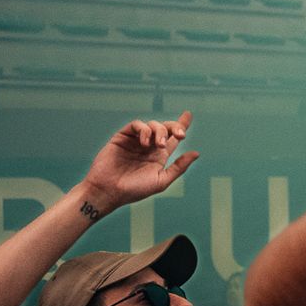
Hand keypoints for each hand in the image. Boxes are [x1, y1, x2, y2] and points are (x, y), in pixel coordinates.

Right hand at [80, 113, 199, 215]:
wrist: (109, 191)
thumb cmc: (134, 190)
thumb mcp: (161, 180)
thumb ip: (179, 167)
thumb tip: (196, 153)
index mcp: (159, 156)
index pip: (172, 137)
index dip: (181, 125)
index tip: (188, 114)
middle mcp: (149, 146)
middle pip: (165, 128)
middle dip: (175, 127)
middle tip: (181, 136)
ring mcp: (135, 141)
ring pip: (152, 125)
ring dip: (160, 131)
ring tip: (159, 144)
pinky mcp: (122, 137)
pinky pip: (136, 125)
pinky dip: (144, 130)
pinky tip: (145, 143)